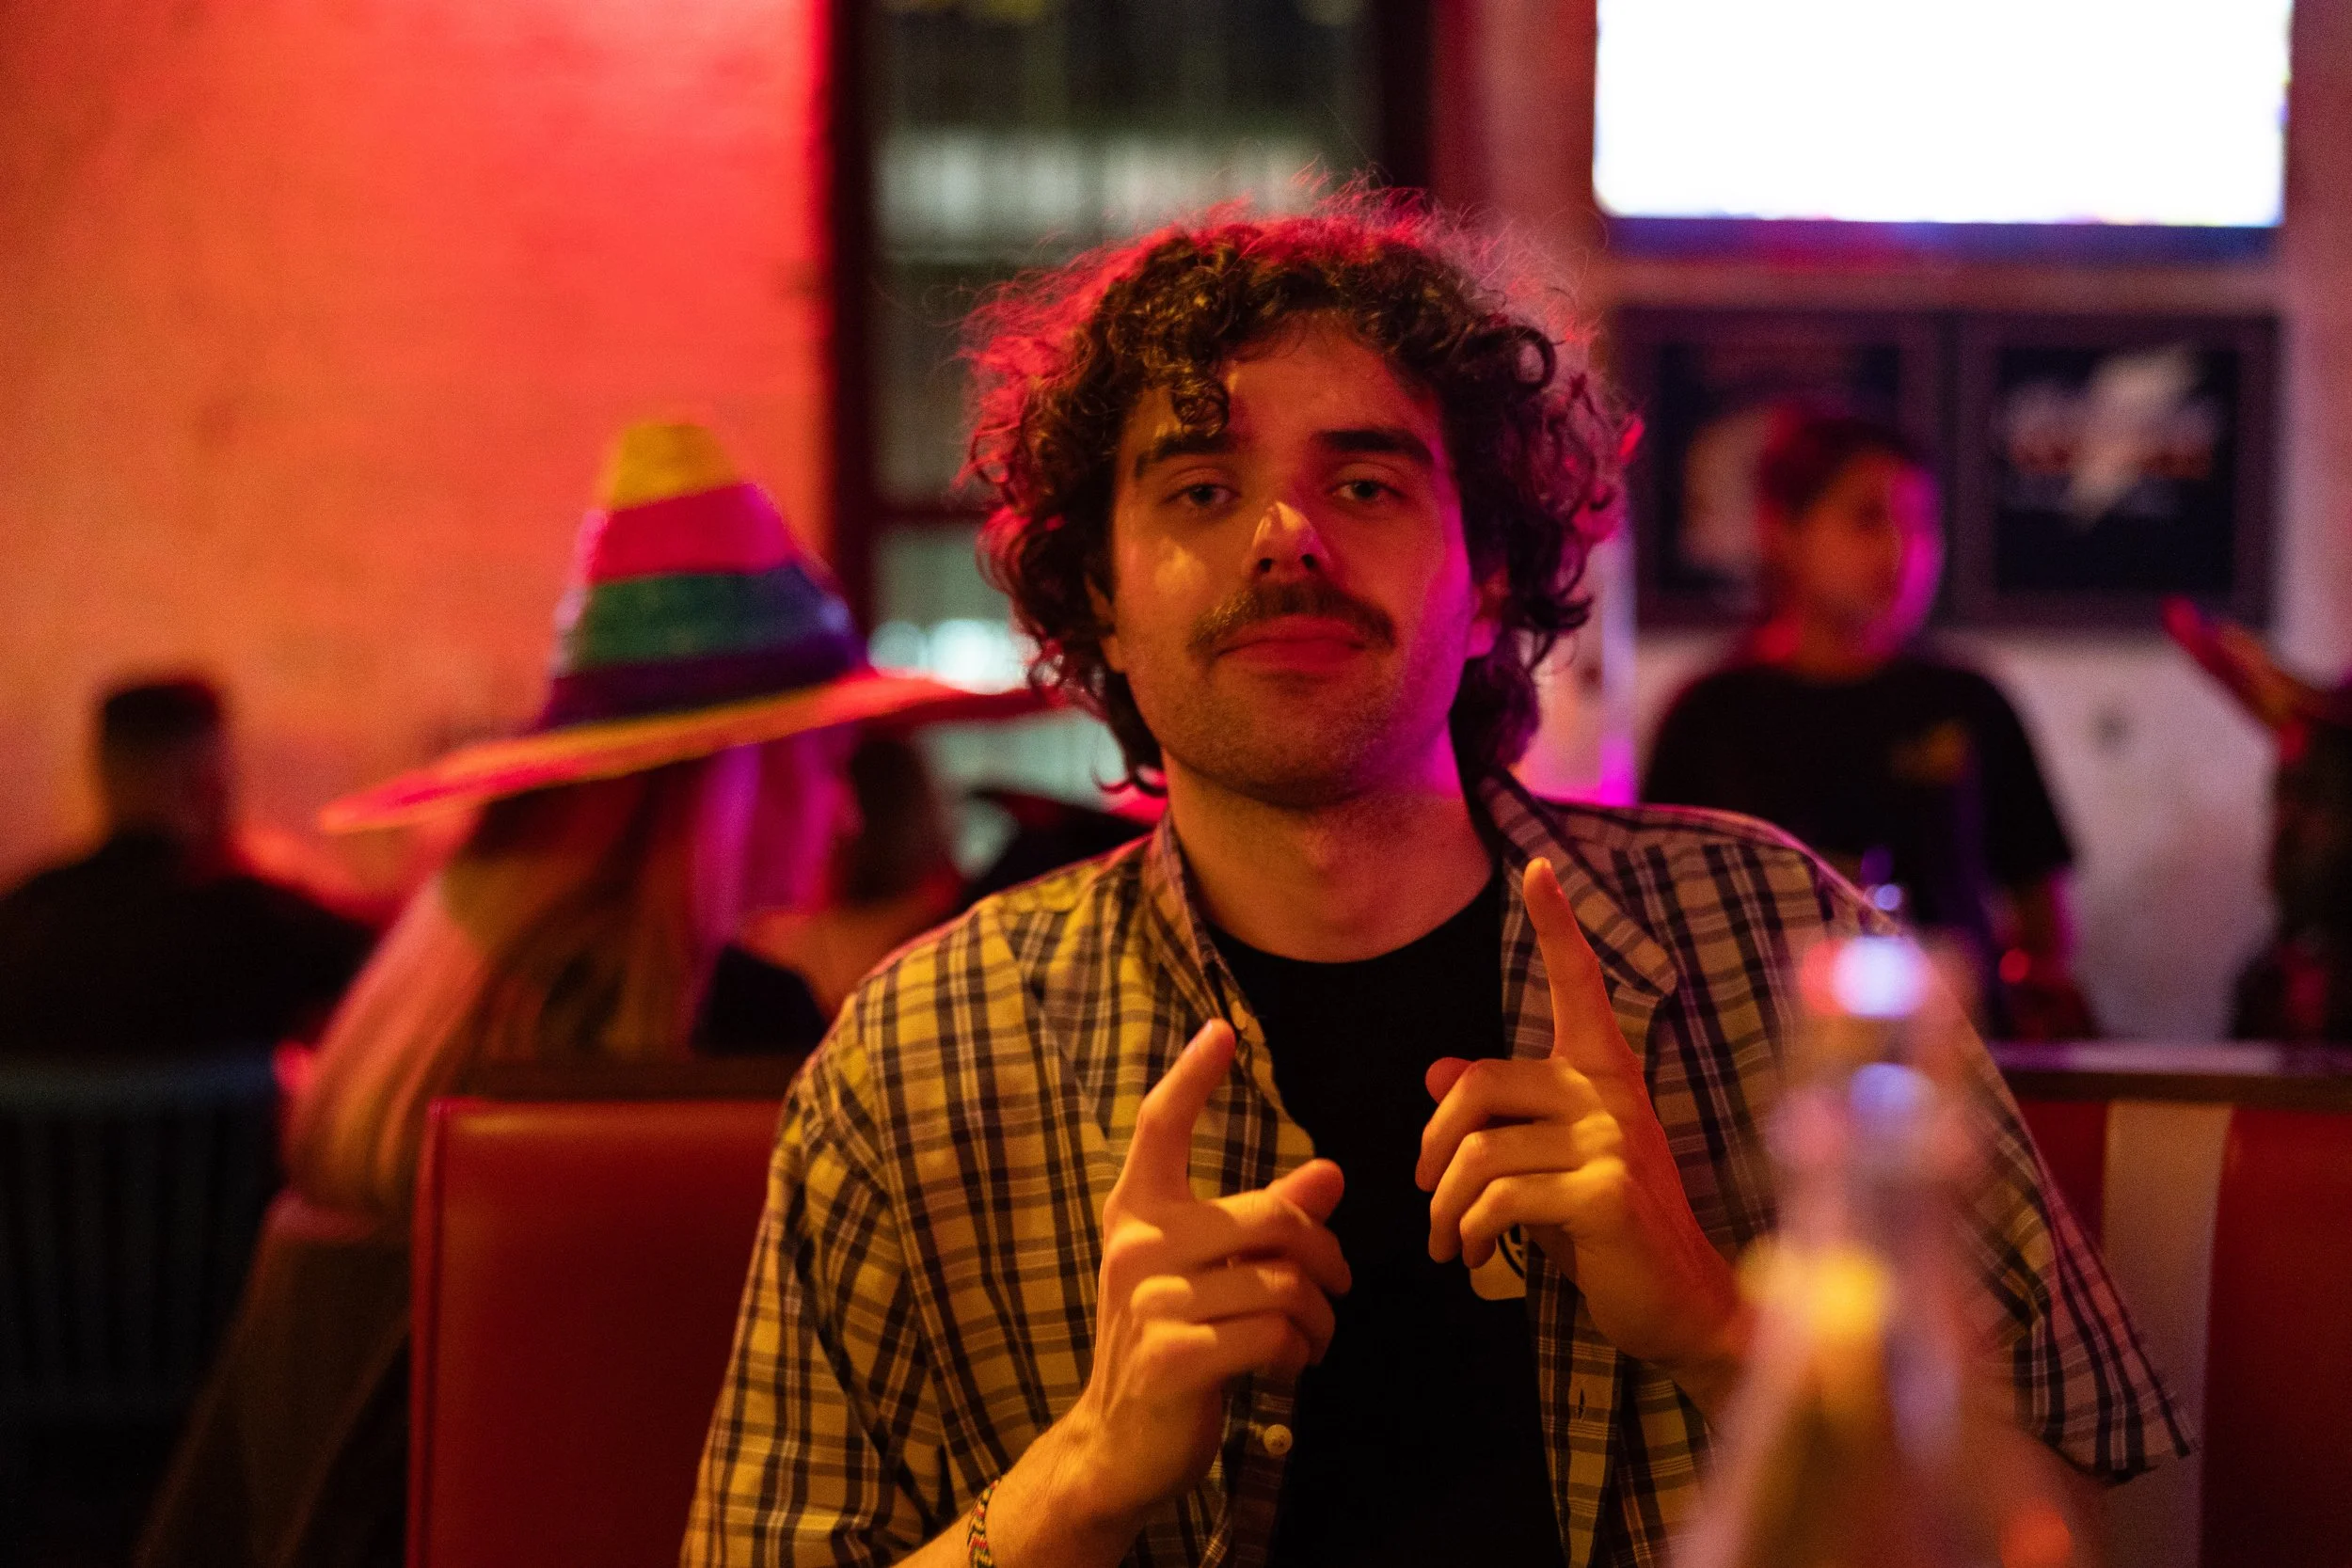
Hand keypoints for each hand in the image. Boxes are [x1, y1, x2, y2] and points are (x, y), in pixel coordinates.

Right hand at [1051, 1019, 1348, 1534]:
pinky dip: (1299, 1350)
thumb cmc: (1172, 1342)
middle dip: (1325, 1255)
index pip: (1159, 1127)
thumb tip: (1330, 1174)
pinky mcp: (1174, 1356)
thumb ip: (1258, 1221)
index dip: (1191, 1076)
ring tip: (1315, 1335)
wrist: (1119, 1443)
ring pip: (1284, 1281)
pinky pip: (1274, 1332)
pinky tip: (1289, 1363)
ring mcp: (1149, 1301)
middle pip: (1274, 1217)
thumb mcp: (1205, 1272)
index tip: (1221, 1031)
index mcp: (1137, 1211)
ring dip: (1320, 1315)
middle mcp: (1136, 1245)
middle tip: (1337, 1285)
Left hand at [1415, 858, 1746, 1412]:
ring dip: (1445, 1208)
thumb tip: (1435, 1071)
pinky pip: (1500, 1198)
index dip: (1556, 925)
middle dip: (1432, 1146)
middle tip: (1423, 1193)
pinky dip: (1470, 1232)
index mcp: (1603, 1075)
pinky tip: (1476, 1257)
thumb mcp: (1550, 1164)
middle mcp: (1610, 1094)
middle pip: (1478, 1085)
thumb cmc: (1610, 1232)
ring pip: (1478, 1152)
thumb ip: (1502, 1117)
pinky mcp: (1604, 1193)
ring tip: (1448, 1242)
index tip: (1537, 866)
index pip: (1578, 985)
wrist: (1683, 1307)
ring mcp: (1612, 1141)